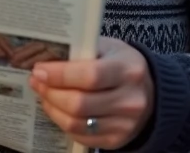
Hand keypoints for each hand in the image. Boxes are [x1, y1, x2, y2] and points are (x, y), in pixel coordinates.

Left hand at [29, 37, 153, 149]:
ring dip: (53, 108)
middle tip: (37, 81)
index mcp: (128, 70)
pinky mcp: (117, 140)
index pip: (90, 76)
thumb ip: (83, 51)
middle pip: (79, 103)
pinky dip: (63, 122)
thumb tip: (47, 58)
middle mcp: (130, 100)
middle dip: (51, 92)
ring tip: (43, 94)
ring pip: (76, 122)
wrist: (153, 94)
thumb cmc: (124, 65)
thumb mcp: (110, 49)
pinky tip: (56, 109)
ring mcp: (125, 124)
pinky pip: (81, 136)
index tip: (40, 70)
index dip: (60, 75)